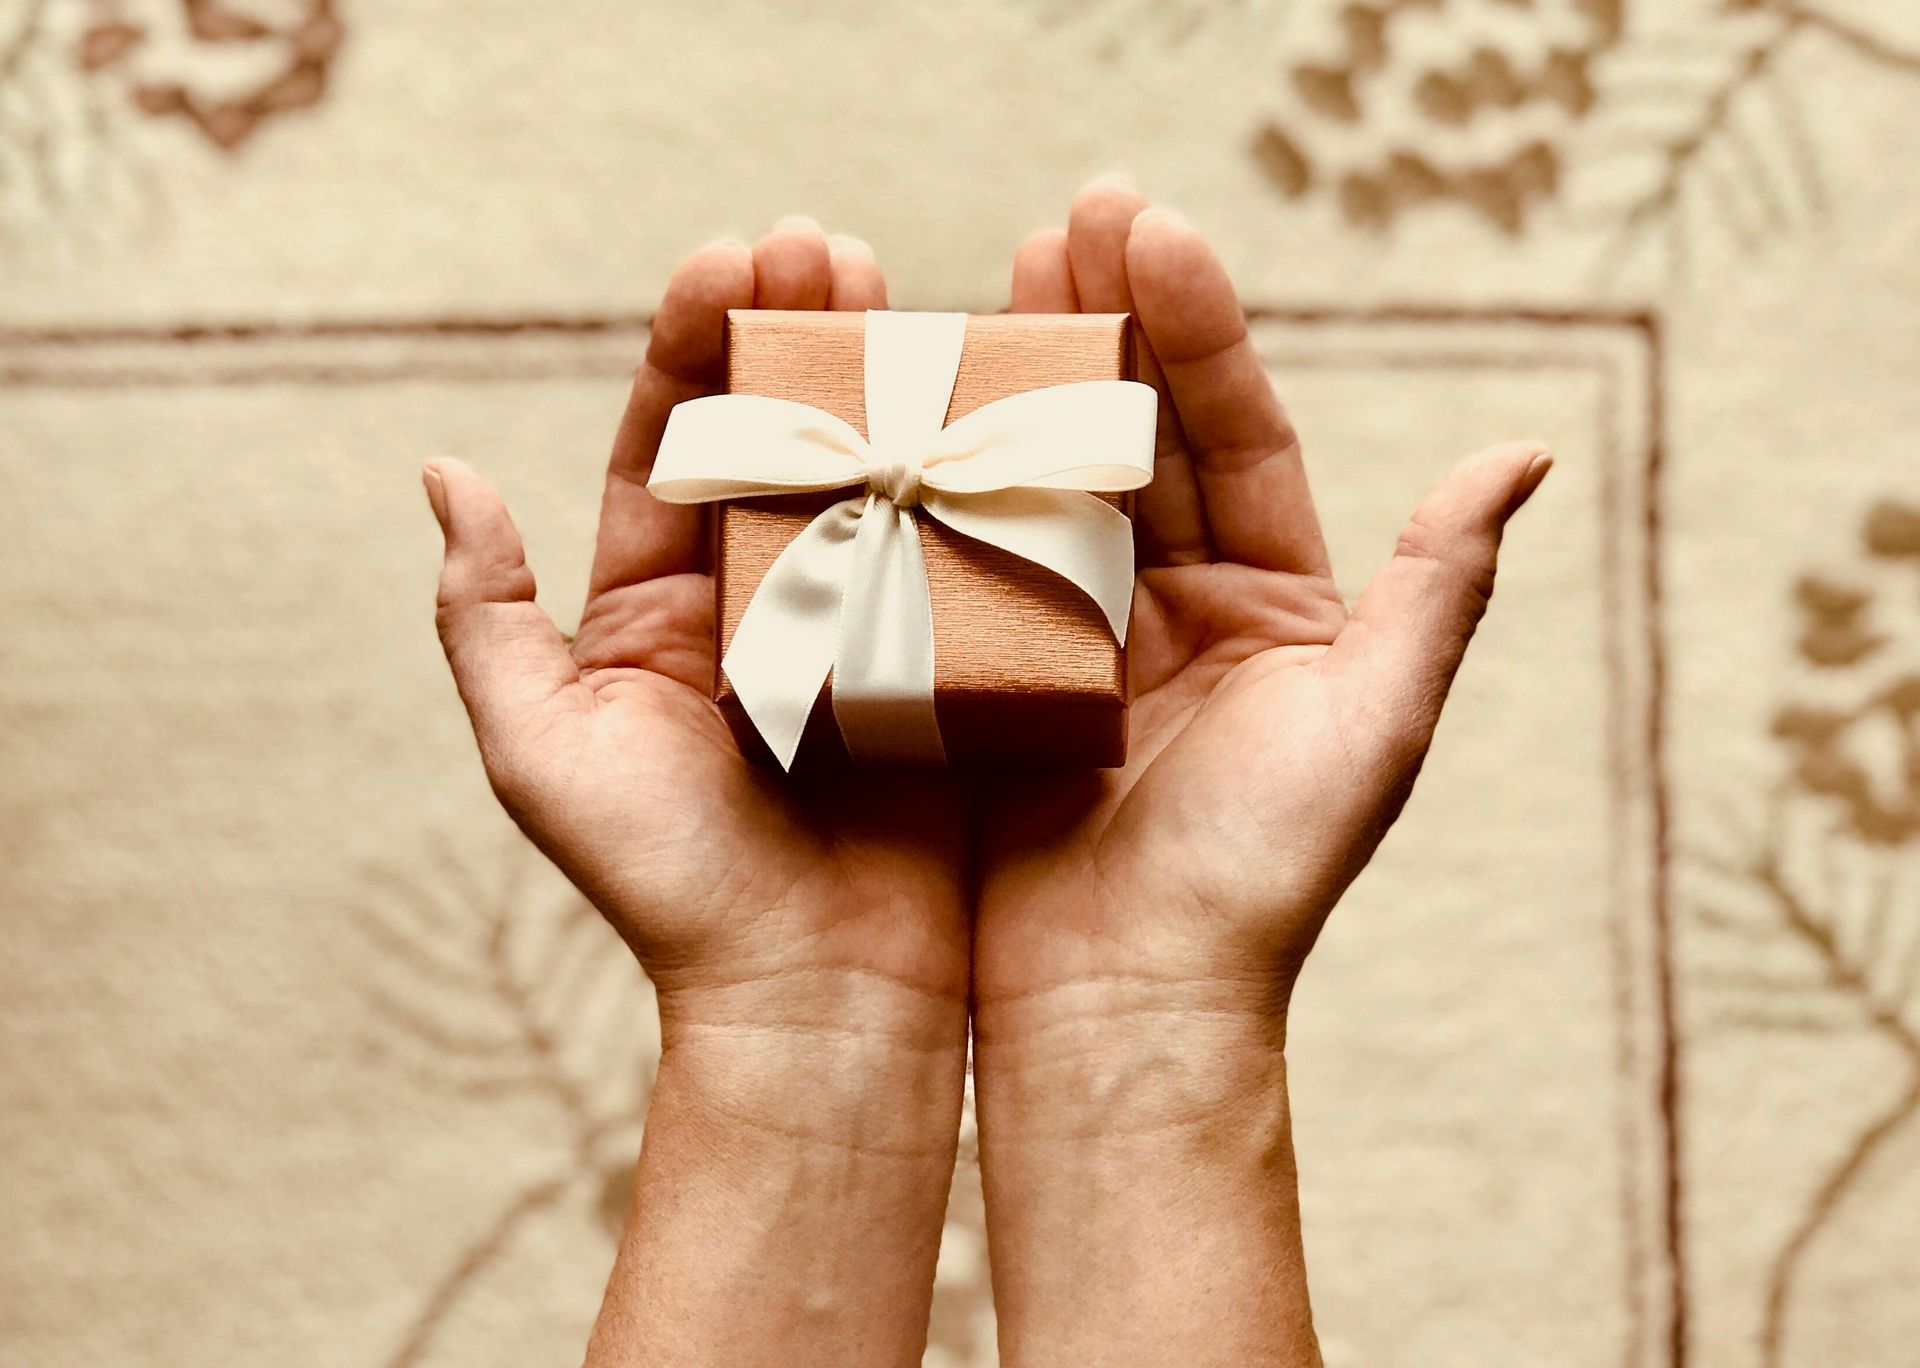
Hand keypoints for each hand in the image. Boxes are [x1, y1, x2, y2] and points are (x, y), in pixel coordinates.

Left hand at [424, 219, 969, 1365]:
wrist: (816, 997)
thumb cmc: (669, 884)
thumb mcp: (543, 751)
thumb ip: (489, 618)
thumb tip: (443, 472)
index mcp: (659, 605)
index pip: (671, 445)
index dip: (694, 348)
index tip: (729, 260)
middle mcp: (762, 598)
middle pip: (776, 437)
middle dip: (795, 333)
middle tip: (826, 248)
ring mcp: (862, 622)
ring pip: (871, 473)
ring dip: (886, 377)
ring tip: (905, 289)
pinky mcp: (948, 658)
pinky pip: (957, 544)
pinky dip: (968, 468)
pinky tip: (989, 394)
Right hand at [970, 180, 1548, 1365]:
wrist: (1124, 1006)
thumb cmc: (1259, 880)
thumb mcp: (1370, 727)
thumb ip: (1438, 587)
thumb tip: (1525, 452)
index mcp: (1266, 602)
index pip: (1232, 434)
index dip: (1196, 329)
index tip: (1149, 230)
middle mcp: (1170, 604)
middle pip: (1134, 435)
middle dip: (1102, 321)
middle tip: (1065, 218)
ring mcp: (1070, 635)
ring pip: (1046, 479)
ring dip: (1019, 377)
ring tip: (991, 273)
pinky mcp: (986, 675)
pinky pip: (965, 557)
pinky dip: (943, 479)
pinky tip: (911, 400)